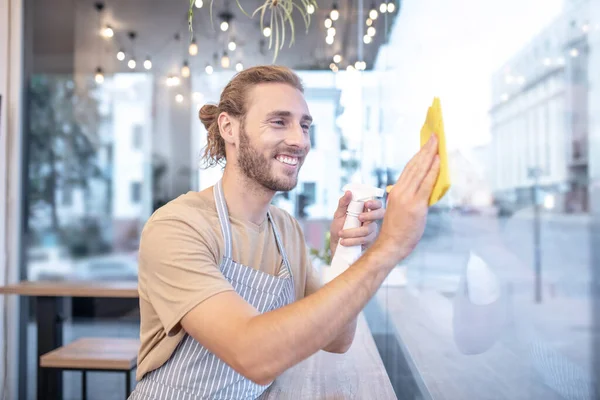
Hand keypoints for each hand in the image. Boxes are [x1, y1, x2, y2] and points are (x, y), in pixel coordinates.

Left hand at [330, 192, 384, 257]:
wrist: (335, 244)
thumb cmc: (339, 227)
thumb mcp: (338, 214)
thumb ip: (343, 203)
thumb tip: (348, 192)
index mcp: (365, 210)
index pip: (377, 204)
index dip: (375, 203)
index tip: (366, 203)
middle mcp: (371, 219)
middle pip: (380, 214)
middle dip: (371, 215)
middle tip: (359, 217)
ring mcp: (371, 230)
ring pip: (368, 229)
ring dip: (352, 232)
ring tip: (341, 234)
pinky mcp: (369, 241)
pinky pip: (364, 240)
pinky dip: (352, 240)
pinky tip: (343, 241)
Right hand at [376, 134, 439, 261]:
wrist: (391, 244)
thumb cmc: (397, 230)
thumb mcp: (400, 209)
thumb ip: (410, 197)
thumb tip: (424, 188)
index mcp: (396, 191)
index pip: (409, 168)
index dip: (418, 155)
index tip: (426, 144)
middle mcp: (400, 191)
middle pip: (414, 165)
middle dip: (425, 149)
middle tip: (434, 136)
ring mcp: (407, 198)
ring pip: (420, 171)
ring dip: (430, 155)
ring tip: (437, 143)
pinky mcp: (415, 206)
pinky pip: (426, 184)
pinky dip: (432, 171)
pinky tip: (438, 161)